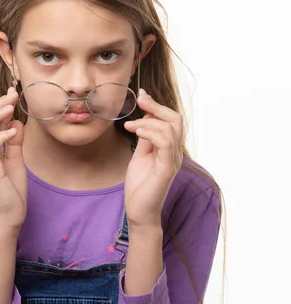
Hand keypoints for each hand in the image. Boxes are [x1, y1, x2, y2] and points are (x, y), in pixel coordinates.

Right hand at [0, 87, 26, 233]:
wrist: (10, 214)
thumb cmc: (12, 189)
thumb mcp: (16, 159)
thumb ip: (14, 142)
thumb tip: (16, 123)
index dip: (0, 106)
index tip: (12, 93)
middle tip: (12, 95)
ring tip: (9, 108)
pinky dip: (0, 136)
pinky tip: (12, 131)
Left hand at [123, 88, 183, 229]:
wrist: (139, 211)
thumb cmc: (140, 184)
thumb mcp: (140, 155)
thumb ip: (145, 138)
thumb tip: (145, 119)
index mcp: (170, 148)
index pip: (171, 120)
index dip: (157, 105)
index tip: (141, 95)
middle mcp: (175, 152)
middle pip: (176, 120)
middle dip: (156, 106)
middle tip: (139, 99)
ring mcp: (172, 161)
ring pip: (171, 129)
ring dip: (148, 121)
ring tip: (130, 125)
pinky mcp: (166, 169)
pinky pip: (166, 144)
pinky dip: (151, 133)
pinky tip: (136, 132)